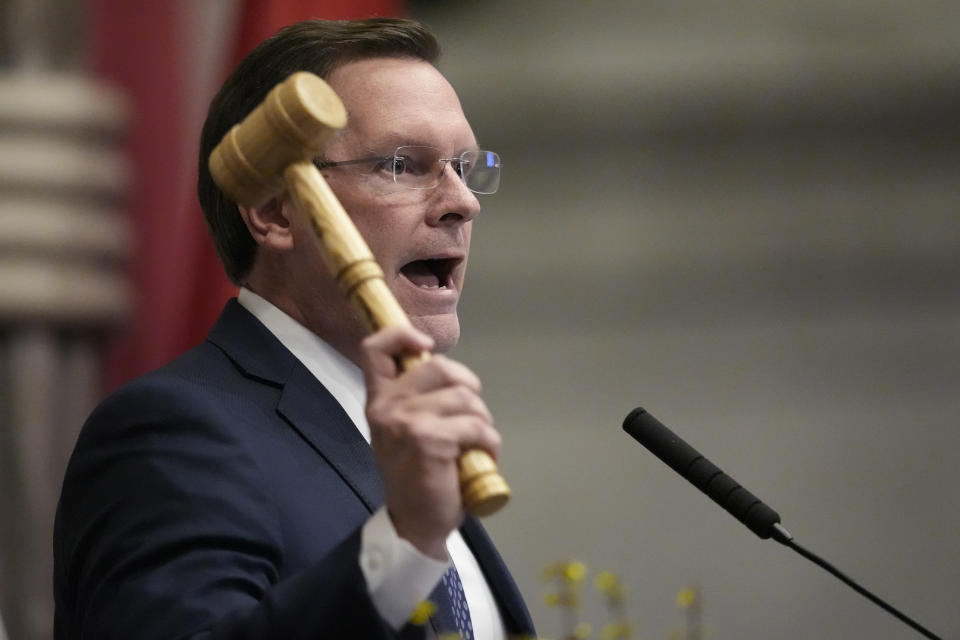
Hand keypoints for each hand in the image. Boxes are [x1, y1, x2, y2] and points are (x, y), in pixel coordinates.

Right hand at [361, 325, 500, 559]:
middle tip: (471, 416)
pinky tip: (483, 458)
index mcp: (379, 400)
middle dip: (469, 388)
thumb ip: (414, 399)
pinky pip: (476, 426)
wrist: (414, 523)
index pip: (376, 349)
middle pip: (440, 367)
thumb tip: (445, 371)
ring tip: (476, 444)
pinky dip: (489, 442)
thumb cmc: (416, 474)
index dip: (402, 335)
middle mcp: (387, 407)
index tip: (425, 346)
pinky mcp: (430, 440)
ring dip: (483, 421)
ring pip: (466, 398)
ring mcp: (407, 422)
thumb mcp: (404, 429)